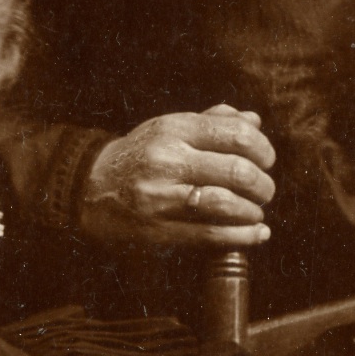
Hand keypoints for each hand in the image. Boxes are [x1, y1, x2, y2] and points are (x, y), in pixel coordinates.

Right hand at [75, 105, 281, 254]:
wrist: (88, 187)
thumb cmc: (141, 155)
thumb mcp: (169, 128)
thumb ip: (212, 121)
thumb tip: (254, 120)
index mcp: (174, 129)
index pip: (237, 134)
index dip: (263, 150)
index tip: (266, 161)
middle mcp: (167, 159)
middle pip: (237, 171)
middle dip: (262, 185)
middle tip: (264, 192)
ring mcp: (160, 196)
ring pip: (226, 203)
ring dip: (253, 211)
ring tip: (255, 212)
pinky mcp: (157, 229)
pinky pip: (210, 234)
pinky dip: (243, 236)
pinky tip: (256, 234)